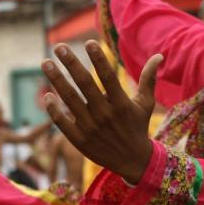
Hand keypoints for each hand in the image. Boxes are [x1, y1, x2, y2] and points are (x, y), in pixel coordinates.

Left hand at [42, 40, 159, 184]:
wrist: (133, 162)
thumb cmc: (137, 127)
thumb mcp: (146, 104)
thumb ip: (148, 79)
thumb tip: (158, 56)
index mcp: (121, 103)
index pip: (108, 77)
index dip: (98, 59)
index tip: (88, 43)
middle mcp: (104, 114)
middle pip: (85, 84)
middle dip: (71, 63)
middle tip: (59, 46)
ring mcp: (90, 128)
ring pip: (70, 100)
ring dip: (56, 80)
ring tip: (45, 63)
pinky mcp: (79, 140)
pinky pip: (62, 122)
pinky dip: (54, 110)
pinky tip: (47, 95)